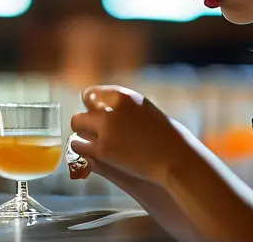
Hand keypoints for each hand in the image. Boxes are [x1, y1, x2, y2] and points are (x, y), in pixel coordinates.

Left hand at [69, 85, 186, 184]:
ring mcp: (106, 129)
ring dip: (82, 134)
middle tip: (94, 132)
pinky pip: (77, 145)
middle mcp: (113, 108)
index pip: (91, 93)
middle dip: (86, 121)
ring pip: (76, 125)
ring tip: (92, 144)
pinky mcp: (103, 150)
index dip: (91, 106)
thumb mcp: (146, 111)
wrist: (176, 159)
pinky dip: (82, 150)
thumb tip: (105, 109)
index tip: (94, 115)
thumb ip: (125, 108)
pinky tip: (91, 155)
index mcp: (124, 96)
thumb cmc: (167, 138)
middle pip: (82, 108)